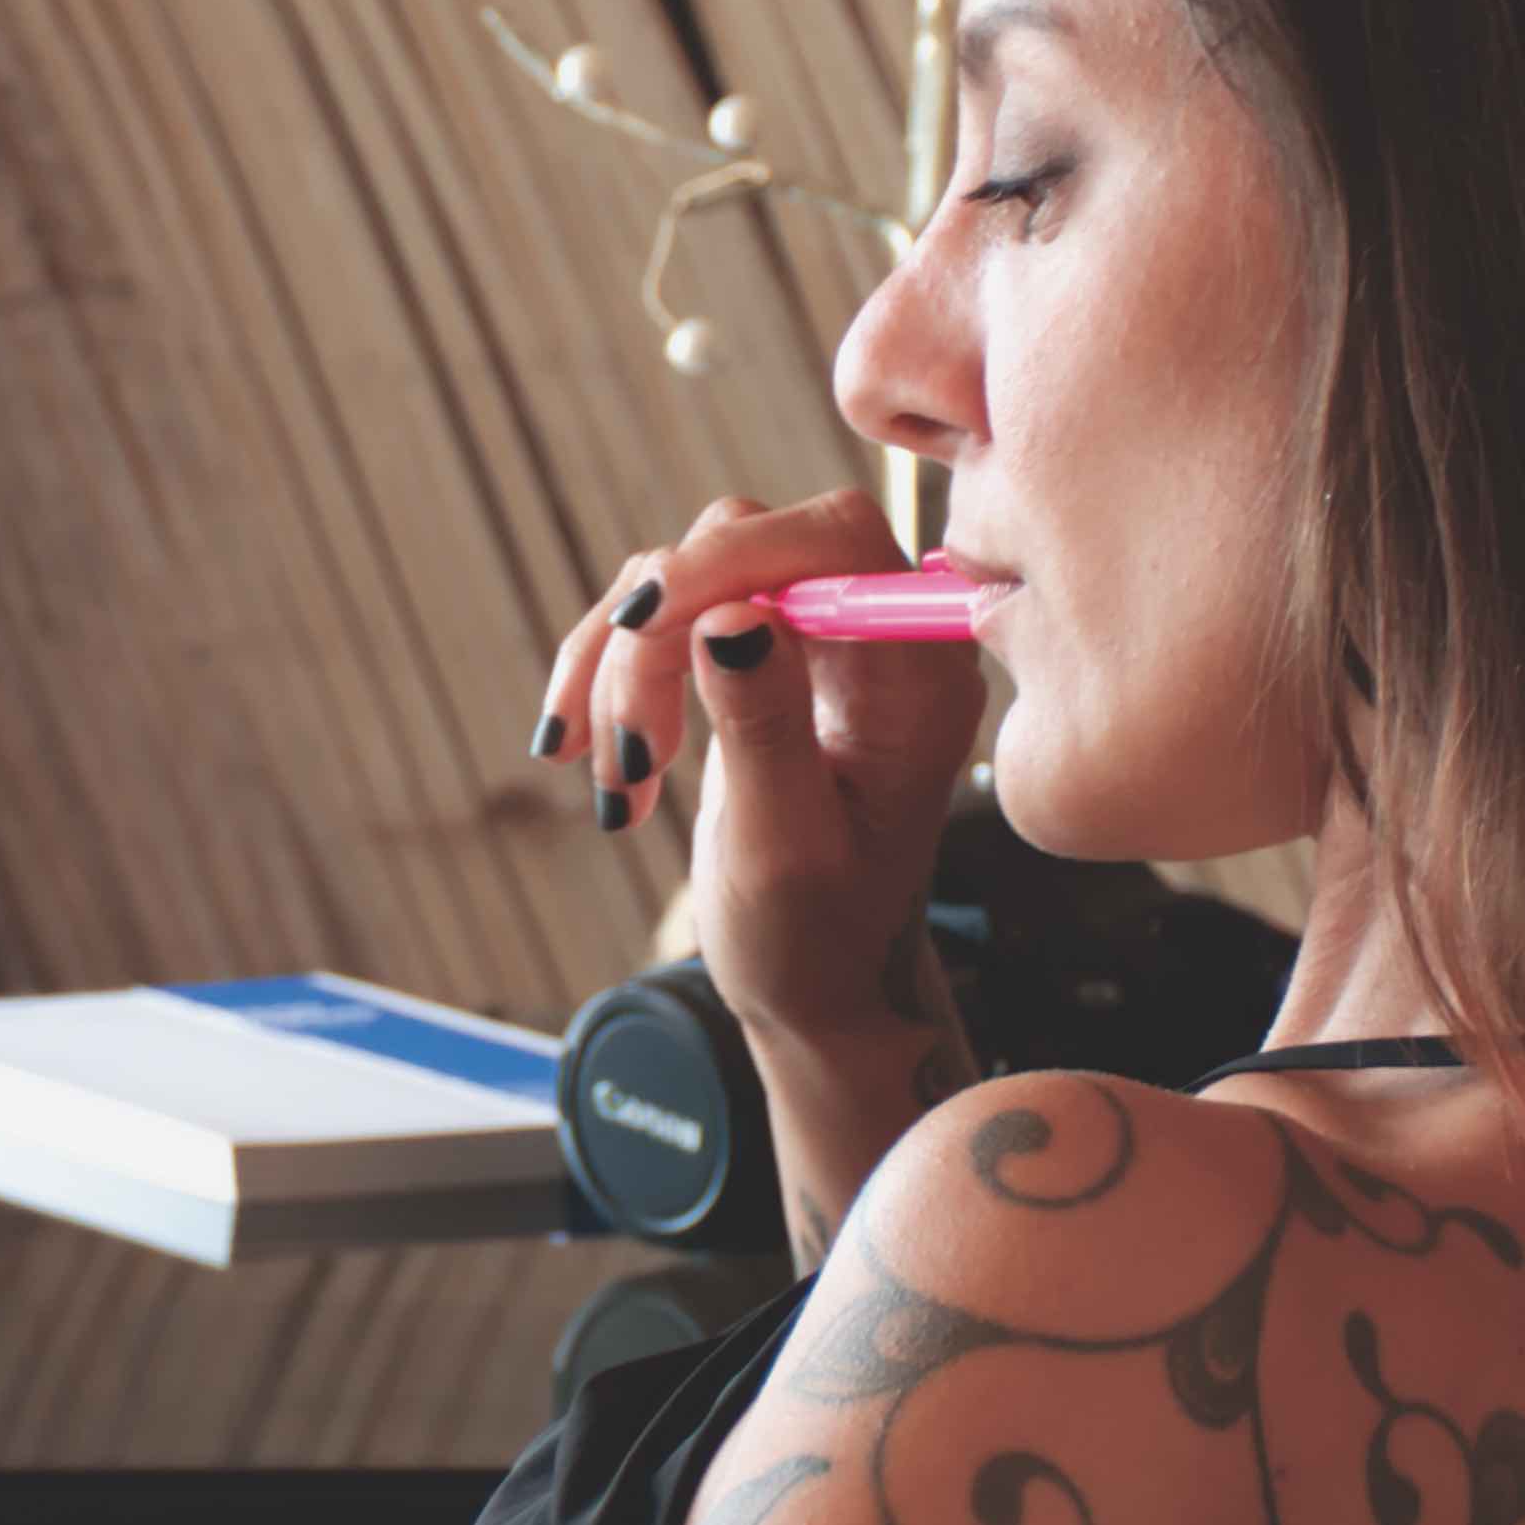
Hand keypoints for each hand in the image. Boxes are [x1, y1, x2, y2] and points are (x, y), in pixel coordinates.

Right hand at [537, 485, 988, 1051]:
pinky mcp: (760, 656)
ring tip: (615, 779)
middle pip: (746, 546)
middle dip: (656, 634)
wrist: (814, 985)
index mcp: (917, 676)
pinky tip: (607, 764)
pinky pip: (668, 617)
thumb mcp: (782, 848)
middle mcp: (875, 637)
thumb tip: (730, 616)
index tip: (643, 623)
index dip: (733, 556)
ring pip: (689, 578)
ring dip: (621, 666)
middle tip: (626, 752)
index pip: (833, 539)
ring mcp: (815, 642)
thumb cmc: (814, 936)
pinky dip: (615, 677)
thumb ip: (764, 726)